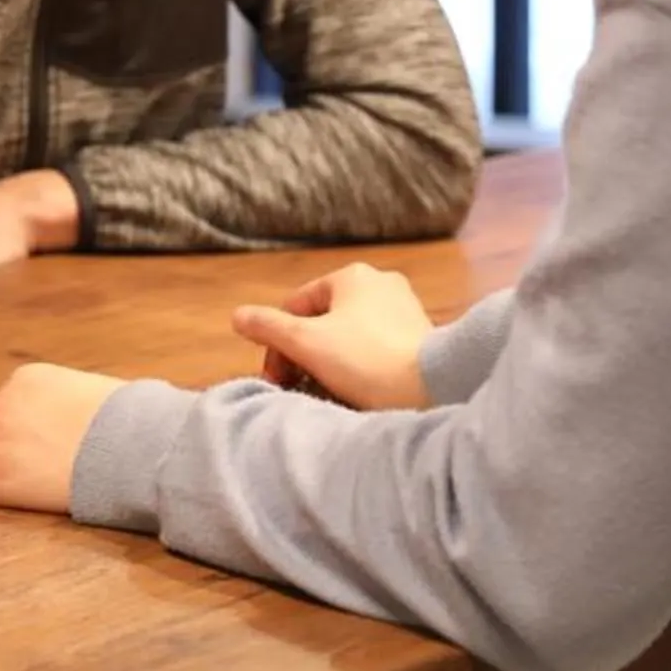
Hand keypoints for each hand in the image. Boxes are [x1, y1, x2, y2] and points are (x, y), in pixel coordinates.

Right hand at [230, 262, 432, 411]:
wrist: (433, 387)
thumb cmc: (366, 360)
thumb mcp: (306, 343)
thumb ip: (267, 327)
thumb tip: (237, 317)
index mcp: (351, 276)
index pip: (296, 306)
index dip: (278, 343)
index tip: (279, 379)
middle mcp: (380, 283)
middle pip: (323, 321)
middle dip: (305, 354)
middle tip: (300, 388)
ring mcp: (404, 308)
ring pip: (349, 336)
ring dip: (331, 363)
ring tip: (329, 394)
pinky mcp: (421, 335)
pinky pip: (376, 348)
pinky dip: (362, 367)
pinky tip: (360, 391)